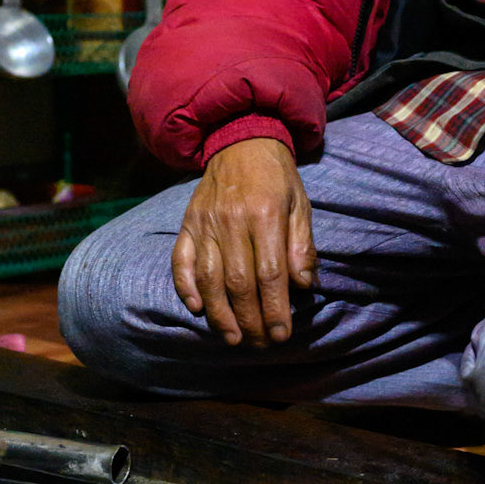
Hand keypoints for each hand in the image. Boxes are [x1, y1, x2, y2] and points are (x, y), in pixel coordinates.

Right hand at [172, 138, 314, 347]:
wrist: (240, 140)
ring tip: (232, 338)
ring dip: (219, 313)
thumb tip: (304, 286)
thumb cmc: (277, 178)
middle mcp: (231, 221)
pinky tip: (196, 309)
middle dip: (249, 319)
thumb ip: (301, 246)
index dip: (275, 308)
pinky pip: (181, 260)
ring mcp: (205, 223)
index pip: (269, 273)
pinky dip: (185, 287)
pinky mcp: (187, 224)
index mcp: (265, 215)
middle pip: (238, 282)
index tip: (281, 334)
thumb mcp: (300, 205)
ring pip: (208, 278)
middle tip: (259, 343)